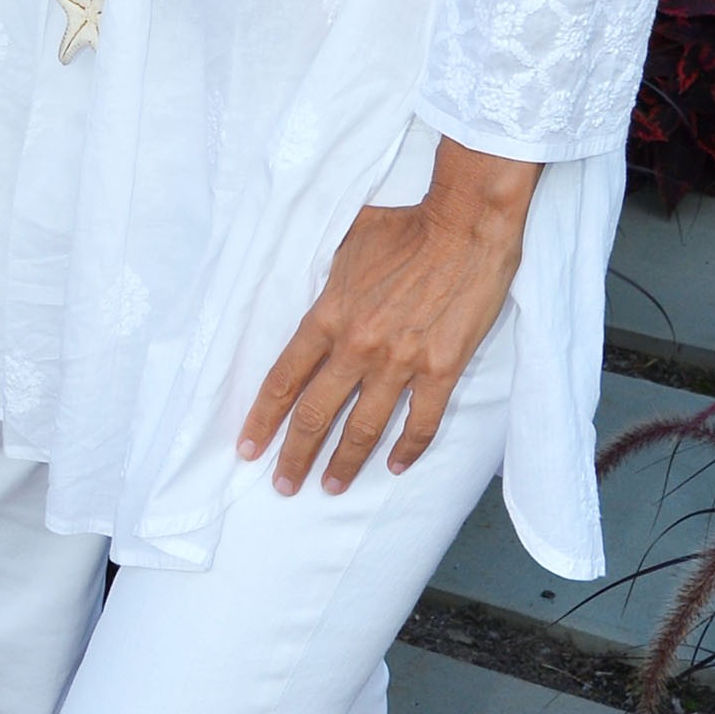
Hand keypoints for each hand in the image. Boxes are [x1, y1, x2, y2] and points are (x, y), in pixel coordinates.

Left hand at [238, 141, 538, 492]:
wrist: (465, 225)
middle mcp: (358, 346)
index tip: (248, 447)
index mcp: (328, 316)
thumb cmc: (404, 227)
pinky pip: (422, 421)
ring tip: (330, 488)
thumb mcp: (345, 244)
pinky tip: (395, 466)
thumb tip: (312, 297)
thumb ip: (326, 281)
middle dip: (295, 456)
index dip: (262, 419)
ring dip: (344, 463)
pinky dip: (408, 448)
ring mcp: (401, 362)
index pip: (283, 379)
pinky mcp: (443, 368)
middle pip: (316, 414)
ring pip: (364, 428)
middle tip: (282, 485)